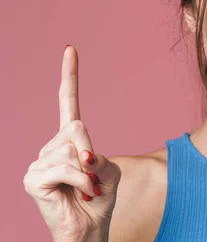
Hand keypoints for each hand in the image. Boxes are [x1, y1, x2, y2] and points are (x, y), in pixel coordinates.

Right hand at [23, 46, 120, 241]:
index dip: (69, 76)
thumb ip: (98, 156)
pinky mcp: (32, 178)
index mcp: (70, 140)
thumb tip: (80, 154)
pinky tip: (80, 194)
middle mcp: (50, 146)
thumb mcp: (108, 171)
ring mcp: (38, 161)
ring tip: (85, 189)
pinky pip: (67, 167)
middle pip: (77, 127)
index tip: (70, 49)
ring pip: (72, 149)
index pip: (68, 101)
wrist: (90, 228)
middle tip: (93, 178)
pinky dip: (83, 182)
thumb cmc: (99, 199)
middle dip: (92, 152)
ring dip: (89, 174)